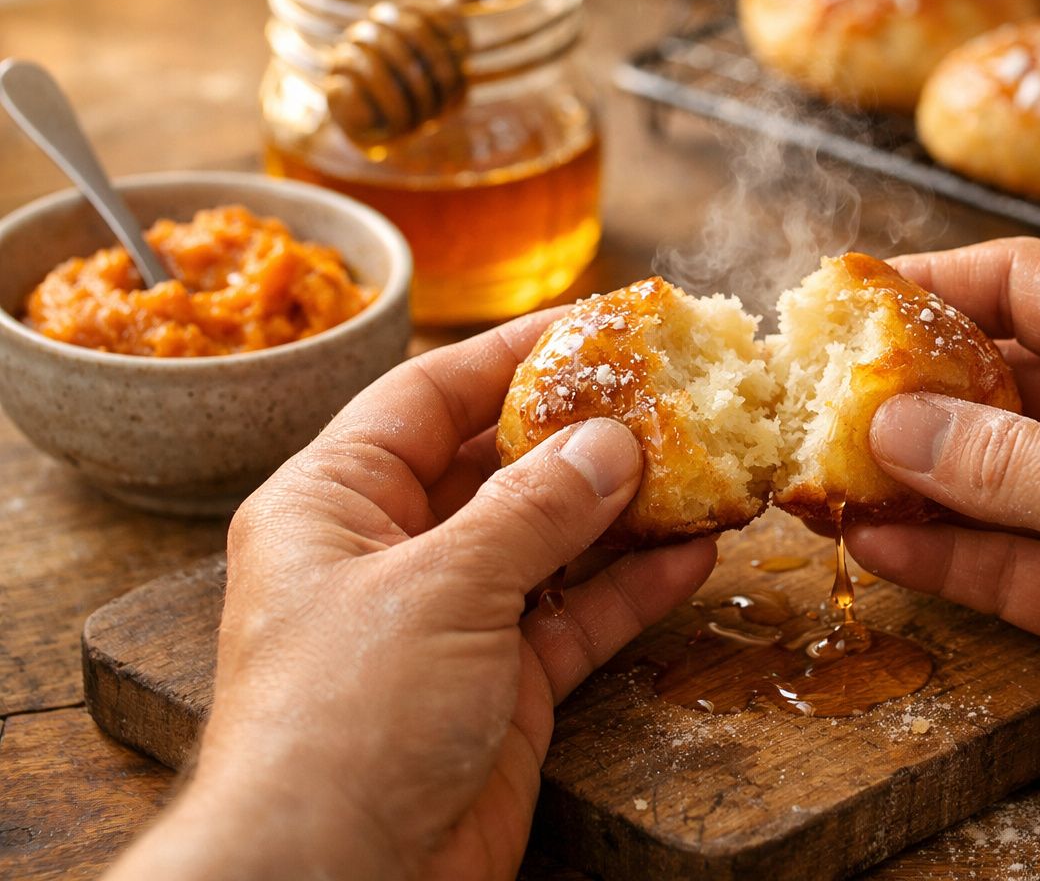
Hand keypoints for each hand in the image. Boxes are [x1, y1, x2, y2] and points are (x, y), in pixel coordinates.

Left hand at [106, 311, 716, 880]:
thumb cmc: (344, 721)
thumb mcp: (440, 588)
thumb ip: (532, 510)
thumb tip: (612, 442)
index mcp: (334, 502)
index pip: (429, 397)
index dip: (511, 353)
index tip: (595, 322)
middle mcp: (391, 551)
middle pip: (498, 465)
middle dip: (581, 432)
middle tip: (667, 391)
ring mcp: (452, 620)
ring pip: (549, 540)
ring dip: (622, 509)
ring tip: (701, 465)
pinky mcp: (502, 684)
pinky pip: (577, 615)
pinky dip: (632, 588)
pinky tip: (695, 553)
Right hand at [848, 238, 1039, 807]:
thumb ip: (994, 457)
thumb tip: (885, 424)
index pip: (1025, 284)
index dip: (936, 282)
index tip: (851, 293)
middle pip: (992, 379)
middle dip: (907, 392)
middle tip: (819, 400)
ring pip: (983, 471)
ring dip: (909, 477)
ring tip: (824, 479)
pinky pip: (994, 551)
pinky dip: (938, 548)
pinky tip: (872, 544)